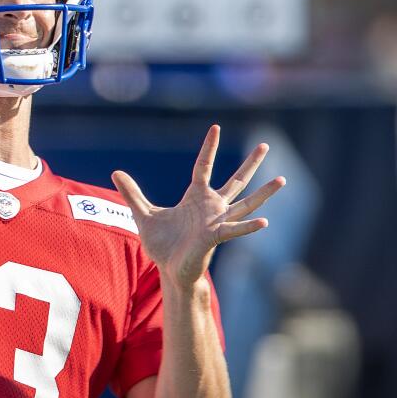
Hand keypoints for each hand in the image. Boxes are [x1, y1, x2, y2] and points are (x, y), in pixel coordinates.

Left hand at [111, 125, 285, 287]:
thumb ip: (132, 193)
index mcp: (195, 197)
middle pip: (235, 181)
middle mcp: (211, 207)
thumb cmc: (162, 243)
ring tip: (282, 180)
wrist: (169, 269)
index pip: (203, 166)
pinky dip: (249, 226)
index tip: (215, 128)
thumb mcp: (143, 214)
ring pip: (246, 204)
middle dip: (250, 164)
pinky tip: (264, 221)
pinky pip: (235, 229)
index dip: (208, 148)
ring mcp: (217, 221)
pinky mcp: (216, 237)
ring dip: (264, 193)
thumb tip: (116, 172)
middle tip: (266, 145)